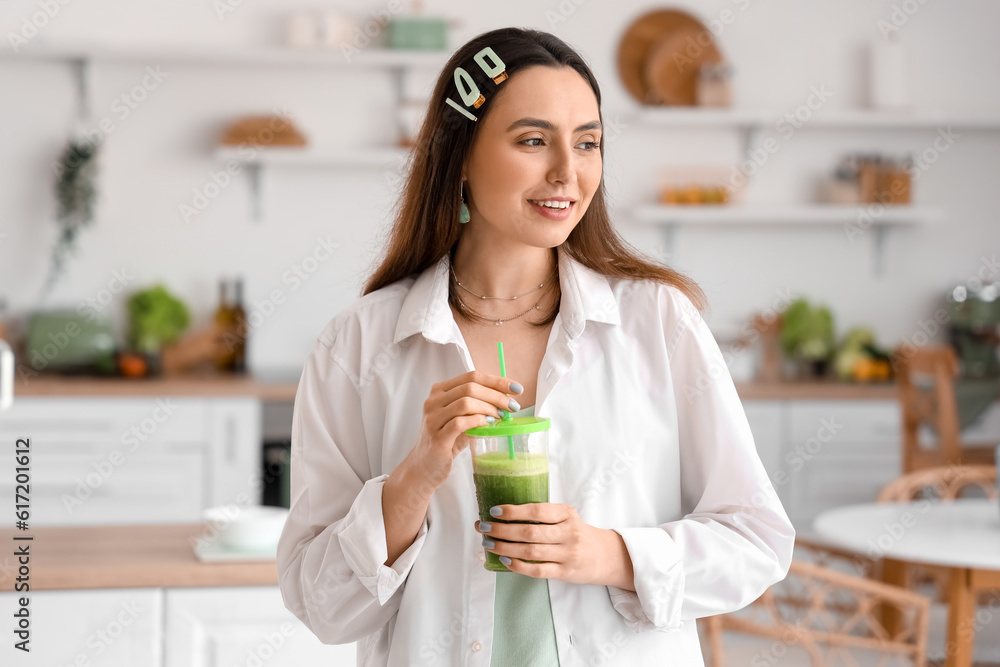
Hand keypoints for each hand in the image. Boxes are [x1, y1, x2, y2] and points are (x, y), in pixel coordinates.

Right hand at [408, 370, 522, 489]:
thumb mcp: (462, 419)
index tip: (516, 389)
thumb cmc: (446, 441)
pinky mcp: (436, 437)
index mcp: (440, 391)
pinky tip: (488, 424)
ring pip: (465, 402)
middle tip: (512, 406)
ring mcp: (433, 418)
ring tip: (501, 416)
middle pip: (470, 387)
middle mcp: (433, 401)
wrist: (424, 467)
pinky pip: (460, 423)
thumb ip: (479, 407)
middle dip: (496, 395)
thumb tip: (507, 400)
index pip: (472, 377)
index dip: (496, 381)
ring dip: (489, 408)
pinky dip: (478, 421)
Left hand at [474, 503, 632, 587]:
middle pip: (530, 532)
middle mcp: (568, 533)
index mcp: (566, 514)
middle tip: (483, 527)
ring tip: (488, 543)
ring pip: (531, 552)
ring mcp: (567, 554)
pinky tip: (504, 559)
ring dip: (505, 547)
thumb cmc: (578, 533)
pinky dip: (518, 566)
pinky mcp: (565, 572)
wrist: (606, 555)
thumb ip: (544, 515)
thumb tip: (505, 513)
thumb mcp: (567, 517)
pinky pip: (538, 570)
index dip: (514, 511)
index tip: (495, 511)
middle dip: (502, 530)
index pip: (537, 511)